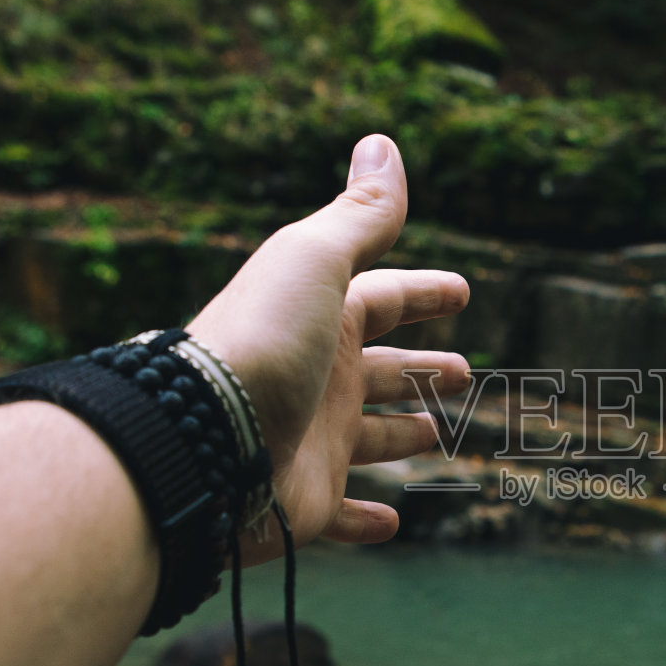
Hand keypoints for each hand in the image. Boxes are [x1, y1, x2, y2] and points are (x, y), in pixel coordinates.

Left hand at [186, 135, 470, 556]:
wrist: (203, 441)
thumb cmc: (263, 342)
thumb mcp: (315, 261)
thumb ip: (359, 214)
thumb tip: (383, 144)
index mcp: (321, 321)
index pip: (381, 298)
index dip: (422, 293)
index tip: (462, 292)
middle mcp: (317, 379)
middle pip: (378, 369)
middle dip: (418, 368)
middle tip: (460, 372)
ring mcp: (311, 443)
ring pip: (368, 439)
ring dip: (400, 435)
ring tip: (435, 434)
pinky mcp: (305, 503)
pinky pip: (341, 516)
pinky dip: (367, 521)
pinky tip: (393, 521)